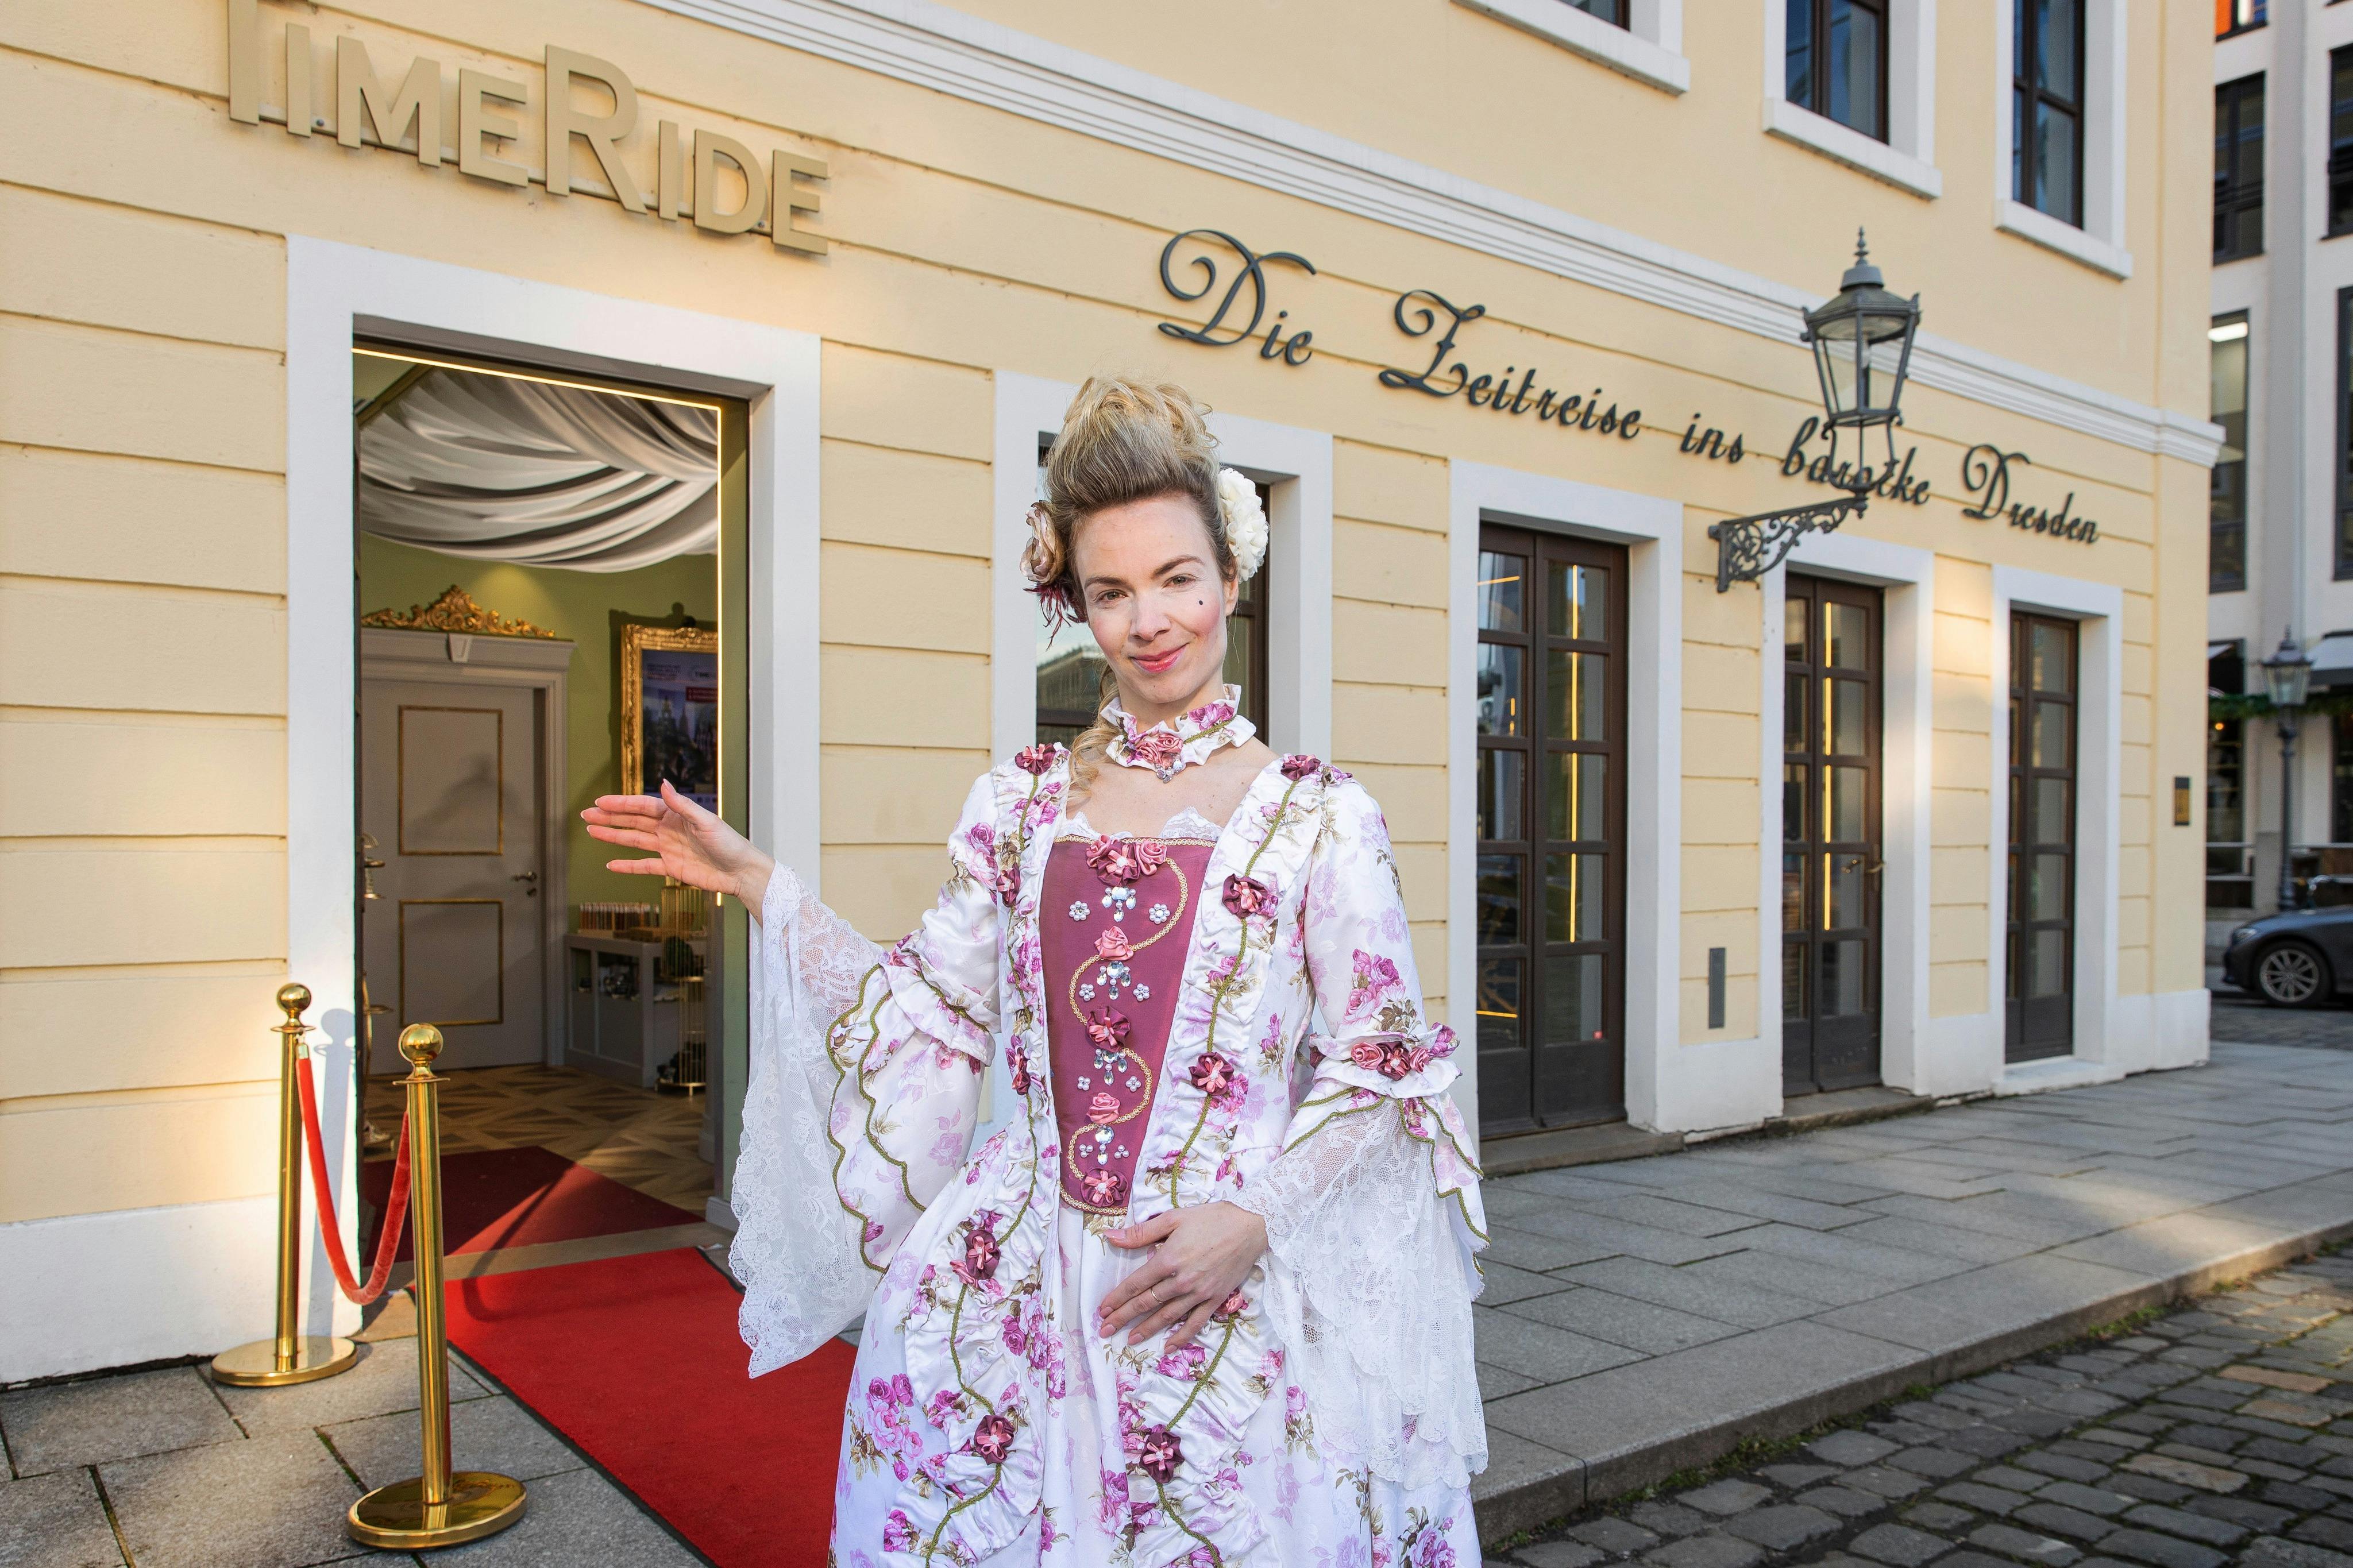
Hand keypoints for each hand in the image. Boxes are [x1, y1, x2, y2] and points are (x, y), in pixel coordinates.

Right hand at [581, 781, 773, 911]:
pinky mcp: (670, 867)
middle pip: (633, 821)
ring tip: (591, 831)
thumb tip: (662, 783)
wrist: (741, 872)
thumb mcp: (706, 821)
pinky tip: (610, 864)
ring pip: (633, 840)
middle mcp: (668, 829)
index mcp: (676, 814)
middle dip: (609, 817)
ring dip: (612, 835)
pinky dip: (627, 865)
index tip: (600, 802)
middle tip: (586, 814)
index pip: (642, 806)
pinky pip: (643, 866)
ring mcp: (667, 848)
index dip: (620, 804)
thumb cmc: (729, 843)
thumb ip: (682, 805)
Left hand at [1096, 1202, 1266, 1348]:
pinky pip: (1195, 1323)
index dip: (1116, 1299)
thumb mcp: (1173, 1218)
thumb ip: (1141, 1232)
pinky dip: (1181, 1337)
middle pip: (1146, 1303)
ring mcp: (1199, 1293)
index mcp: (1168, 1259)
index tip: (1102, 1310)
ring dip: (1146, 1329)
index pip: (1135, 1284)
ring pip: (1167, 1316)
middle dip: (1123, 1318)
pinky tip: (1168, 1347)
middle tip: (1105, 1330)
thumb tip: (1110, 1237)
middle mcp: (1181, 1281)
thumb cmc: (1211, 1218)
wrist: (1250, 1226)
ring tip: (1130, 1340)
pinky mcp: (1215, 1299)